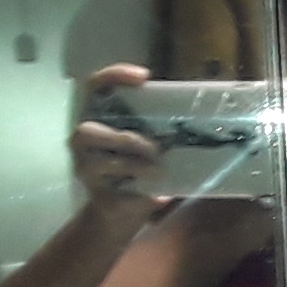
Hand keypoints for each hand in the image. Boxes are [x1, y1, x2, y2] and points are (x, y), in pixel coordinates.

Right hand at [71, 70, 162, 213]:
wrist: (120, 210)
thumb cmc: (136, 165)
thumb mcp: (145, 141)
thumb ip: (157, 126)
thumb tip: (203, 113)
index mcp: (97, 119)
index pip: (93, 87)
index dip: (113, 77)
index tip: (144, 76)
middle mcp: (83, 142)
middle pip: (87, 131)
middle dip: (125, 139)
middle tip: (156, 149)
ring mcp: (85, 170)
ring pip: (100, 163)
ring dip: (134, 166)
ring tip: (159, 172)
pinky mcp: (98, 198)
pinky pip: (117, 195)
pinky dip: (142, 196)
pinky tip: (159, 197)